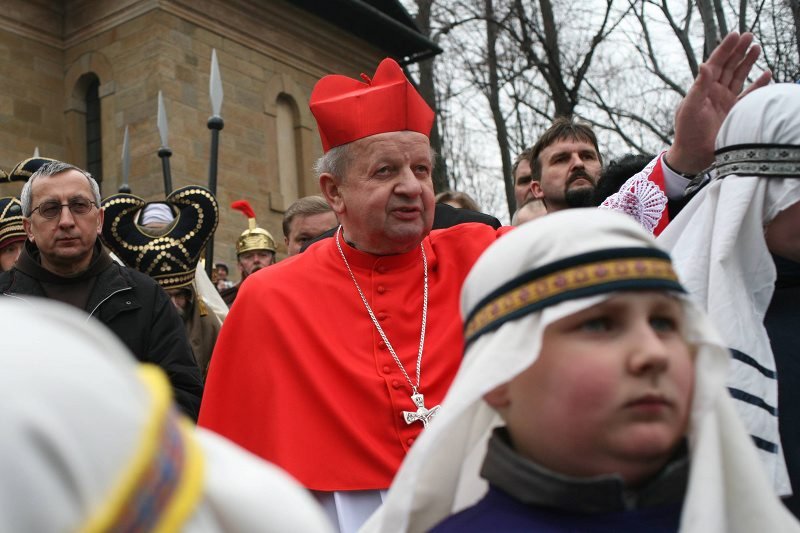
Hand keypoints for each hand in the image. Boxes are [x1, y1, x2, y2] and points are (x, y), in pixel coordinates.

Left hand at [666, 32, 771, 174]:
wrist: (694, 154)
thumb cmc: (687, 131)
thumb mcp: (690, 107)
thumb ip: (699, 87)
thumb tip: (704, 65)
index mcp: (703, 88)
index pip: (716, 63)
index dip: (725, 49)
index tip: (734, 34)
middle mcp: (715, 92)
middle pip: (729, 66)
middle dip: (738, 51)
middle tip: (749, 35)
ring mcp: (726, 101)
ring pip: (739, 77)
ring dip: (748, 62)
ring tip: (756, 47)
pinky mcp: (735, 112)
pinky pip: (749, 95)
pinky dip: (758, 85)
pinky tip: (766, 74)